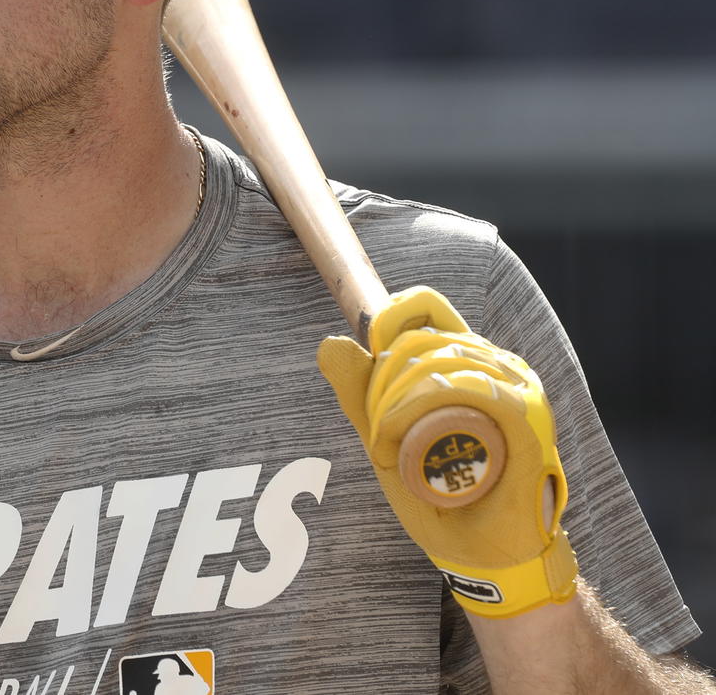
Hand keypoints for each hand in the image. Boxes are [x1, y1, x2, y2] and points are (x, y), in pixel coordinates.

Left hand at [317, 286, 576, 617]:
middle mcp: (498, 365)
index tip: (370, 355)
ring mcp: (518, 389)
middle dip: (382, 383)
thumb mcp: (386, 433)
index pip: (428, 307)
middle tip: (378, 434)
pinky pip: (469, 389)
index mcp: (469, 360)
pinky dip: (422, 407)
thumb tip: (330, 341)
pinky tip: (402, 436)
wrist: (479, 551)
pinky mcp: (527, 418)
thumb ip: (359, 391)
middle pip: (421, 340)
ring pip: (439, 363)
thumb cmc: (439, 490)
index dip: (390, 320)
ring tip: (389, 445)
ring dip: (396, 403)